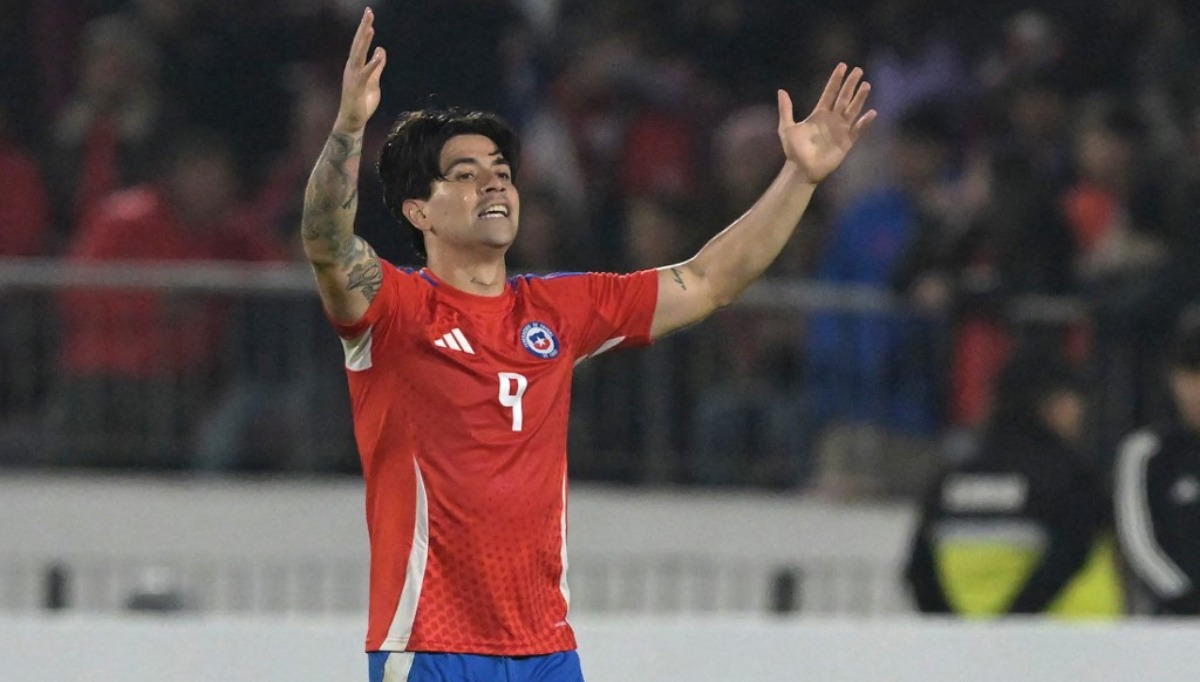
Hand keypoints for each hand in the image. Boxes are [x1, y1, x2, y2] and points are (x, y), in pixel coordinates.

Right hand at [335, 8, 386, 133]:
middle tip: (368, 12)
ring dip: (364, 40)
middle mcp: (352, 67)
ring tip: (370, 26)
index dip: (365, 29)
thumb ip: (377, 66)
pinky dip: (372, 63)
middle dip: (363, 27)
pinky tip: (379, 54)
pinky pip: (365, 73)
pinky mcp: (357, 87)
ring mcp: (353, 76)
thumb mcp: (374, 80)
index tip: (369, 15)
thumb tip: (381, 50)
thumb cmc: (362, 102)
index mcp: (355, 65)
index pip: (360, 43)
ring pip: (359, 54)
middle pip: (358, 43)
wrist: (353, 120)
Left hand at [777, 64, 875, 183]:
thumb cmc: (794, 150)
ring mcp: (840, 130)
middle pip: (843, 98)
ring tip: (866, 85)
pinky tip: (871, 113)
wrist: (801, 169)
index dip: (836, 80)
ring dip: (859, 98)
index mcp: (819, 114)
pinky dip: (864, 122)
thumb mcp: (787, 127)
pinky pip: (857, 130)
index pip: (829, 92)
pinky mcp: (846, 142)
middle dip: (850, 84)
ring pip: (852, 110)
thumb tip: (781, 90)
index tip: (842, 66)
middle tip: (858, 70)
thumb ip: (786, 109)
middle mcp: (832, 119)